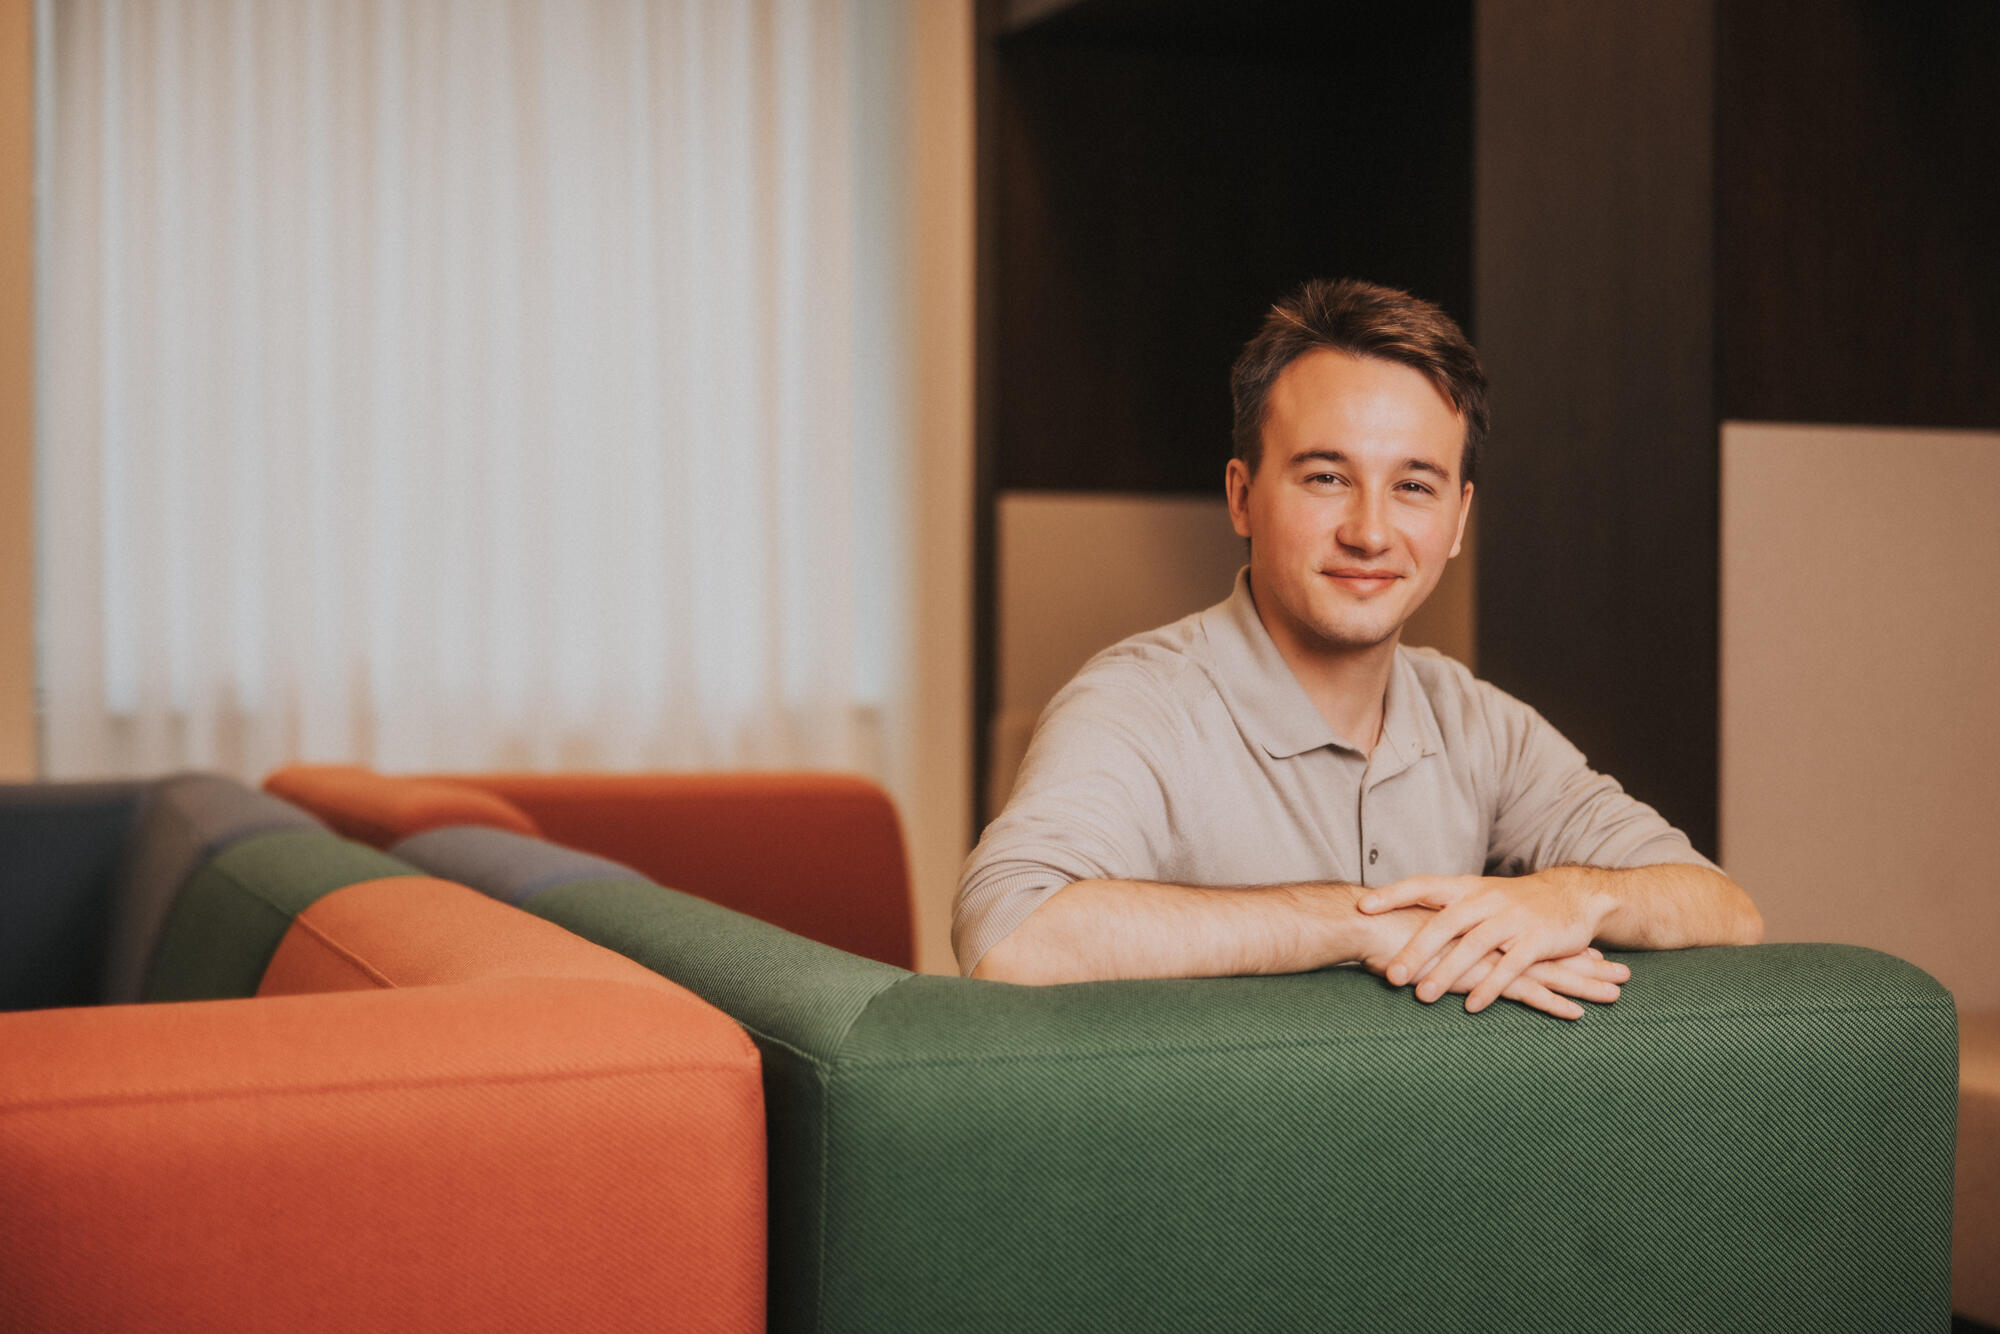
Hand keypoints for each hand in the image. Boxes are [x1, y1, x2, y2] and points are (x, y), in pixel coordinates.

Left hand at [1358, 871, 1613, 1014]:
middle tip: (1391, 976)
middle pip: (1445, 923)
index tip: (1363, 907)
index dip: (1393, 894)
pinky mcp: (1537, 940)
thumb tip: (1392, 921)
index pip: (1422, 885)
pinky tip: (1472, 1006)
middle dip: (1416, 950)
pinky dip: (1491, 986)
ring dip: (1448, 973)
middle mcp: (1486, 900)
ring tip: (1424, 997)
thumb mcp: (1476, 896)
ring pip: (1474, 946)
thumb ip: (1441, 909)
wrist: (1571, 895)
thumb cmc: (1511, 902)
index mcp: (1466, 888)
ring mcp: (1513, 919)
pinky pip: (1511, 966)